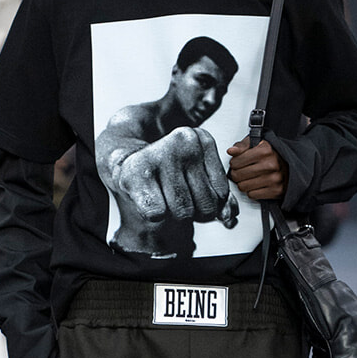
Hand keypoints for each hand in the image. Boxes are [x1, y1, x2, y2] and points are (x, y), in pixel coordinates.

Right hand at [96, 125, 238, 255]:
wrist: (127, 164)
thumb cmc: (168, 174)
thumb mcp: (199, 178)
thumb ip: (220, 199)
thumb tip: (229, 218)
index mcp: (203, 139)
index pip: (220, 194)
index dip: (207, 202)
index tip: (190, 188)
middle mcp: (184, 142)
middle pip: (204, 205)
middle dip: (192, 211)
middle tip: (175, 195)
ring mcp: (160, 154)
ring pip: (183, 212)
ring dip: (173, 214)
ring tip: (163, 195)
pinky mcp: (137, 173)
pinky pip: (158, 214)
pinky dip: (154, 215)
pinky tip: (149, 198)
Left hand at [226, 137, 287, 202]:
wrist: (292, 166)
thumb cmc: (273, 155)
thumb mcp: (258, 144)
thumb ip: (243, 146)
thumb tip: (231, 151)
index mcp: (265, 150)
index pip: (236, 162)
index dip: (234, 163)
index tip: (238, 163)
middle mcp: (270, 164)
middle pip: (238, 175)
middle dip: (237, 174)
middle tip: (242, 172)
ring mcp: (274, 178)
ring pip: (243, 186)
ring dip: (243, 183)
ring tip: (250, 178)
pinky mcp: (276, 190)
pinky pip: (252, 195)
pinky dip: (252, 191)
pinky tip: (257, 185)